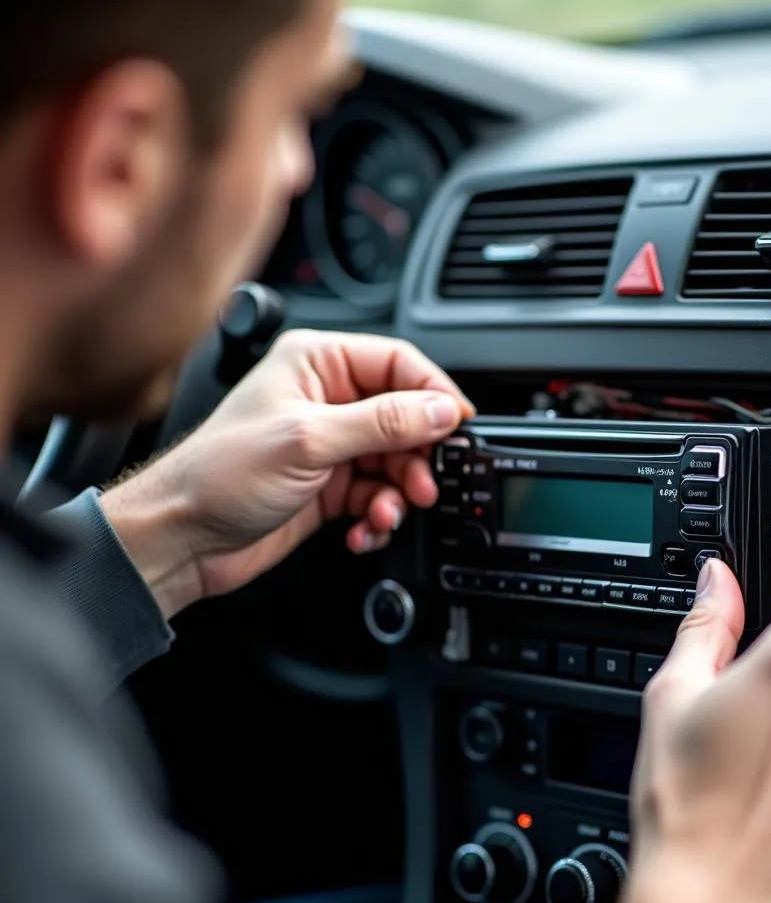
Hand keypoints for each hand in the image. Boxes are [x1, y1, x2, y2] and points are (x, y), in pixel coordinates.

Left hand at [100, 329, 474, 616]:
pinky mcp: (329, 487)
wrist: (180, 539)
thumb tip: (440, 410)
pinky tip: (365, 529)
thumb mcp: (309, 441)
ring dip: (400, 493)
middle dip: (418, 456)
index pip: (399, 364)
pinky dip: (379, 516)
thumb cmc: (218, 475)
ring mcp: (330, 445)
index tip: (458, 426)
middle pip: (405, 418)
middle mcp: (326, 400)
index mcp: (317, 364)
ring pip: (396, 463)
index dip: (434, 394)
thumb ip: (383, 423)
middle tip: (424, 484)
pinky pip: (378, 496)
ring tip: (388, 513)